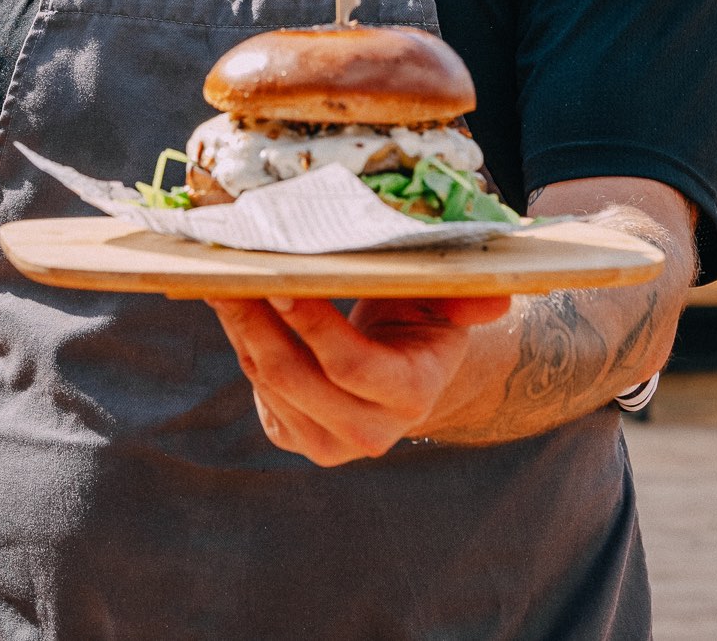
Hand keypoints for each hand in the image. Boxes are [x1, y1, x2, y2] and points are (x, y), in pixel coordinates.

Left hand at [207, 295, 510, 466]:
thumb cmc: (421, 320)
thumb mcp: (445, 304)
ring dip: (239, 327)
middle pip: (294, 376)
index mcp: (412, 395)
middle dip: (256, 321)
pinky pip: (256, 388)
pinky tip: (233, 306)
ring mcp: (327, 444)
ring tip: (220, 277)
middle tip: (228, 271)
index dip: (312, 325)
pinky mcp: (292, 438)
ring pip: (266, 380)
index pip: (350, 365)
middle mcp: (369, 432)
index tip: (280, 281)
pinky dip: (242, 343)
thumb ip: (466, 298)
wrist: (405, 370)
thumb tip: (496, 296)